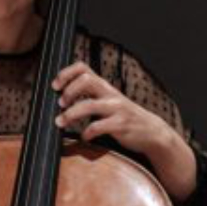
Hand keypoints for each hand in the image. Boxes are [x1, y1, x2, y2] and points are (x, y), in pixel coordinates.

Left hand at [52, 61, 196, 198]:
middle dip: (69, 91)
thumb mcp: (108, 101)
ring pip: (89, 105)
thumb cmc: (123, 117)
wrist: (151, 132)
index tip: (55, 85)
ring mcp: (116, 108)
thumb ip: (90, 96)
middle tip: (60, 104)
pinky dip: (87, 132)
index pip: (84, 68)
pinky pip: (99, 126)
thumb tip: (61, 98)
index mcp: (104, 87)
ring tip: (61, 122)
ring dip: (71, 114)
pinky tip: (84, 137)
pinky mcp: (120, 125)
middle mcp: (110, 94)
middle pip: (86, 80)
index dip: (66, 73)